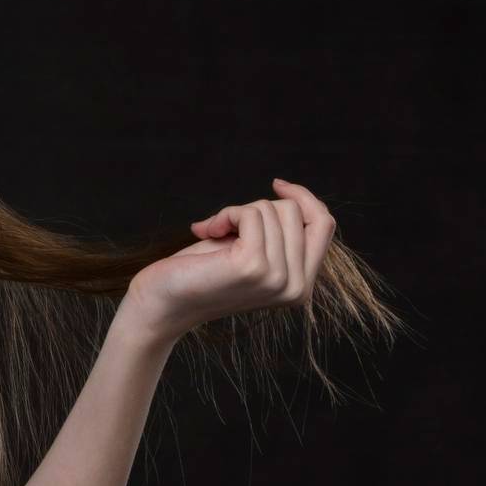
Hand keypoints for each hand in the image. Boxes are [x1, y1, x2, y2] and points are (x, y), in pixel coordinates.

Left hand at [122, 178, 336, 343]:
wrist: (161, 300)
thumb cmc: (200, 270)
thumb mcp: (248, 246)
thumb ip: (277, 230)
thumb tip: (289, 192)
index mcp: (301, 285)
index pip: (324, 224)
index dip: (304, 197)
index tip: (277, 184)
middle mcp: (296, 287)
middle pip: (295, 211)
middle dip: (256, 208)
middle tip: (225, 229)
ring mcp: (277, 279)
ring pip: (270, 209)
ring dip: (235, 212)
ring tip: (214, 235)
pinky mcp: (253, 266)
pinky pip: (249, 213)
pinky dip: (225, 213)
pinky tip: (206, 231)